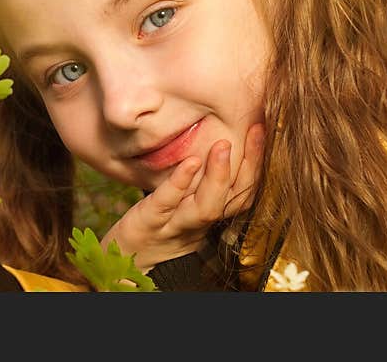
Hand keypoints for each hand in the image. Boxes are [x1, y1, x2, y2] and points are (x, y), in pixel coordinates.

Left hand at [101, 123, 264, 272]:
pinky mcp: (148, 223)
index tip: (262, 128)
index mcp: (210, 213)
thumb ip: (197, 175)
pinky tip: (189, 162)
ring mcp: (174, 224)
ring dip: (218, 177)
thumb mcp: (180, 197)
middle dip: (249, 165)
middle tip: (256, 130)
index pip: (243, 190)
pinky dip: (180, 183)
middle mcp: (199, 222)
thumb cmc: (154, 221)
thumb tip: (213, 133)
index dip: (256, 163)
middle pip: (234, 199)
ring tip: (223, 146)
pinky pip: (167, 204)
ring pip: (206, 208)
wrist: (123, 258)